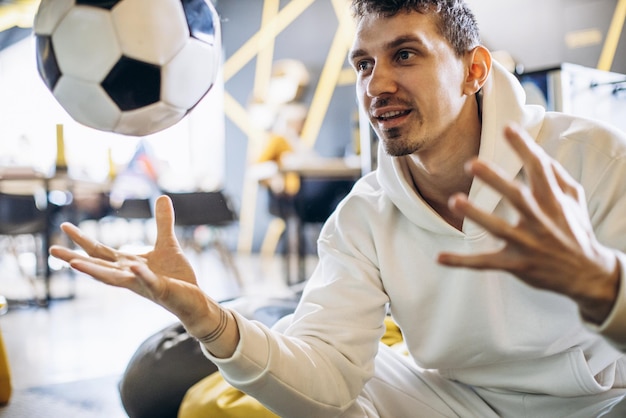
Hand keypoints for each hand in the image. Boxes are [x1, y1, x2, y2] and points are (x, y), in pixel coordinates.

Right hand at [50, 195, 208, 322]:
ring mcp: (142, 284)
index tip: (64, 226)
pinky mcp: (160, 289)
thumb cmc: (177, 275)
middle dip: (75, 258)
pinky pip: (148, 281)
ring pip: (114, 278)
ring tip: (74, 263)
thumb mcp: (168, 244)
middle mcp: (129, 275)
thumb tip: (162, 197)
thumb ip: (163, 222)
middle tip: (51, 250)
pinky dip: (141, 275)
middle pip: (98, 265)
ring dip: (95, 271)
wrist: (193, 299)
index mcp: (128, 264)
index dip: (83, 239)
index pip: (100, 251)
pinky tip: (134, 266)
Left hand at [438, 123, 619, 323]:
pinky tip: (439, 257)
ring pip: (498, 228)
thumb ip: (557, 174)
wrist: (588, 273)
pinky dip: (462, 261)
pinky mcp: (516, 264)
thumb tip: (539, 152)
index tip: (508, 128)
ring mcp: (527, 244)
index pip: (539, 169)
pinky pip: (485, 263)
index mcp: (553, 200)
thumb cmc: (576, 229)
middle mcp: (539, 220)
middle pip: (515, 196)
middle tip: (471, 163)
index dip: (524, 147)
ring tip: (454, 200)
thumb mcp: (575, 198)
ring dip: (476, 214)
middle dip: (494, 179)